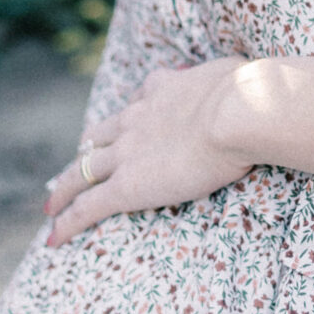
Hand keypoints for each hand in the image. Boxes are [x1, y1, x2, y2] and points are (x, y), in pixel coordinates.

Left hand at [44, 59, 256, 243]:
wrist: (237, 112)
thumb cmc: (253, 93)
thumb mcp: (242, 75)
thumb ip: (240, 81)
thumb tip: (261, 81)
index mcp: (163, 89)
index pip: (138, 102)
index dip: (129, 117)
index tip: (125, 125)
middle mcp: (137, 118)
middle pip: (99, 136)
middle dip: (88, 149)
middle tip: (79, 160)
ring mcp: (127, 152)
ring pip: (82, 171)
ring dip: (65, 187)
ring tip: (53, 203)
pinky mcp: (126, 186)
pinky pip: (87, 207)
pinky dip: (67, 222)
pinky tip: (52, 238)